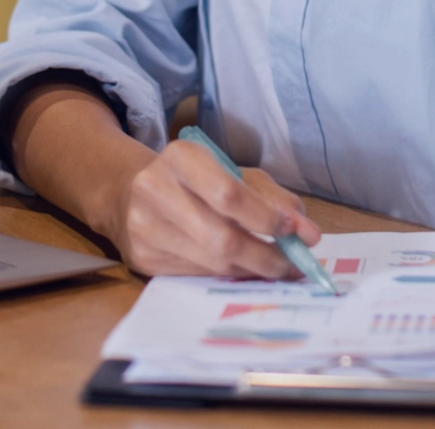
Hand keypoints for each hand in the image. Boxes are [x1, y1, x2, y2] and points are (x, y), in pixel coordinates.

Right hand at [104, 137, 323, 279]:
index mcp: (181, 158)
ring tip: (278, 269)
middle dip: (266, 256)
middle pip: (221, 237)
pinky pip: (197, 276)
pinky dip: (227, 275)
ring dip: (252, 270)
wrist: (128, 193)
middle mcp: (155, 190)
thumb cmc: (193, 179)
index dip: (267, 218)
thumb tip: (306, 231)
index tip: (298, 232)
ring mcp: (144, 228)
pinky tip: (244, 270)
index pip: (229, 194)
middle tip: (296, 265)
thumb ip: (271, 197)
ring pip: (211, 262)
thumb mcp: (232, 172)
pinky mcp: (141, 259)